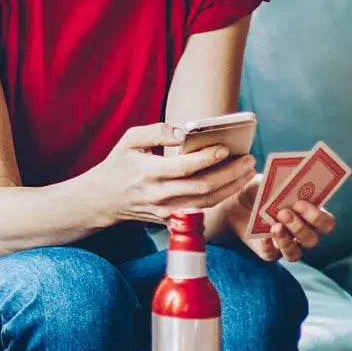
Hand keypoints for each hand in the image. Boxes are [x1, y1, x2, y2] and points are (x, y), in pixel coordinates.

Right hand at [88, 124, 256, 226]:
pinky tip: (233, 184)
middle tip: (248, 159)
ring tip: (247, 170)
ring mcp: (165, 211)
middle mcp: (159, 195)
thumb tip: (184, 131)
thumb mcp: (130, 140)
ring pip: (206, 202)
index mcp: (148, 173)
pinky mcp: (170, 219)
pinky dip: (220, 198)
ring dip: (231, 187)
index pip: (183, 168)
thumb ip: (157, 131)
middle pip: (202, 187)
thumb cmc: (118, 164)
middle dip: (229, 173)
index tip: (225, 148)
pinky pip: (201, 210)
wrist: (103, 199)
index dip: (206, 158)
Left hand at [220, 177, 335, 263]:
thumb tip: (286, 185)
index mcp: (310, 213)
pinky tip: (263, 237)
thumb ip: (279, 183)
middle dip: (300, 228)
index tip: (299, 203)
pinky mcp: (269, 253)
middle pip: (312, 240)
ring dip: (287, 240)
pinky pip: (273, 255)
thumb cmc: (260, 189)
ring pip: (296, 253)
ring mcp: (287, 244)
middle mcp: (302, 232)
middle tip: (283, 213)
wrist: (237, 201)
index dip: (317, 216)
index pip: (326, 222)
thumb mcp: (268, 181)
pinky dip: (269, 246)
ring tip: (274, 226)